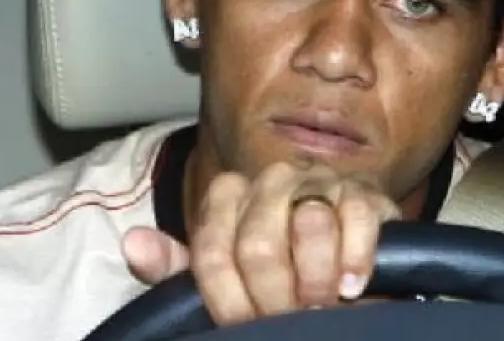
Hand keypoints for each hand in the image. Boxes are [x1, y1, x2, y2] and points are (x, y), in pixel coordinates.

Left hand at [122, 160, 399, 323]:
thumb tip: (135, 243)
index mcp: (232, 195)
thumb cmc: (282, 280)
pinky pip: (358, 217)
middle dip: (275, 295)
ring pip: (308, 223)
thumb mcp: (227, 282)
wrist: (350, 280)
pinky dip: (355, 259)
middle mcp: (275, 179)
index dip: (227, 298)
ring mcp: (323, 180)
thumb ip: (180, 269)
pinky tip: (352, 286)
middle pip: (258, 242)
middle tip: (291, 318)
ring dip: (316, 279)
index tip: (247, 323)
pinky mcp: (368, 192)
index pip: (212, 246)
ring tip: (323, 304)